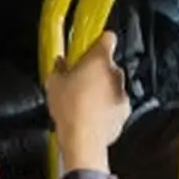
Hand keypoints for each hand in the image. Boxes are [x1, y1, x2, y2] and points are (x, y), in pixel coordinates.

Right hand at [45, 31, 129, 171]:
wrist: (83, 140)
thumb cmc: (70, 109)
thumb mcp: (54, 84)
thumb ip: (59, 68)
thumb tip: (60, 63)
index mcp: (99, 60)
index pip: (108, 38)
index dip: (99, 40)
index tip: (91, 45)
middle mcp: (115, 74)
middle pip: (107, 64)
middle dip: (95, 70)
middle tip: (78, 79)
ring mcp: (122, 93)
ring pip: (111, 85)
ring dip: (101, 89)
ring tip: (82, 101)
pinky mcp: (124, 111)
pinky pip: (114, 103)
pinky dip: (105, 107)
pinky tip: (90, 115)